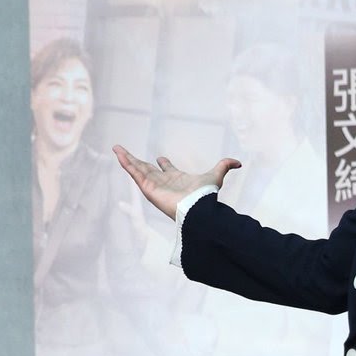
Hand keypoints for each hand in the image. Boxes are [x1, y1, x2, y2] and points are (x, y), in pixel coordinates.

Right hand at [113, 145, 240, 219]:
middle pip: (147, 168)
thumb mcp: (216, 175)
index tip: (159, 157)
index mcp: (176, 178)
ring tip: (116, 148)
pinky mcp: (147, 187)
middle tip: (126, 152)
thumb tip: (239, 162)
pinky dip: (125, 163)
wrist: (196, 207)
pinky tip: (118, 154)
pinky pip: (134, 173)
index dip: (163, 163)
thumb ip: (225, 166)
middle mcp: (163, 182)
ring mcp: (153, 185)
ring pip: (137, 169)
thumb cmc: (205, 194)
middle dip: (137, 160)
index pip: (167, 170)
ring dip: (126, 158)